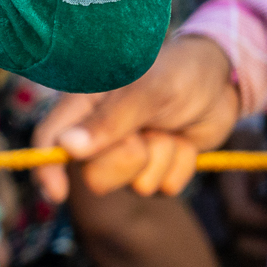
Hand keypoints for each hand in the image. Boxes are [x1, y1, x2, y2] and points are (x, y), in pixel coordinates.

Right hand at [32, 36, 241, 200]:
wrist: (221, 82)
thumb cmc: (177, 72)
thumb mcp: (145, 92)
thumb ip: (108, 122)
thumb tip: (67, 148)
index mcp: (85, 105)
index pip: (50, 137)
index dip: (46, 166)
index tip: (57, 194)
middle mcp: (101, 132)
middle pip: (94, 174)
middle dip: (128, 159)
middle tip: (145, 131)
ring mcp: (130, 153)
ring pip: (136, 184)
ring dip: (161, 157)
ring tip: (168, 127)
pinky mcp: (158, 167)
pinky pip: (166, 186)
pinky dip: (180, 165)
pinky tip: (184, 140)